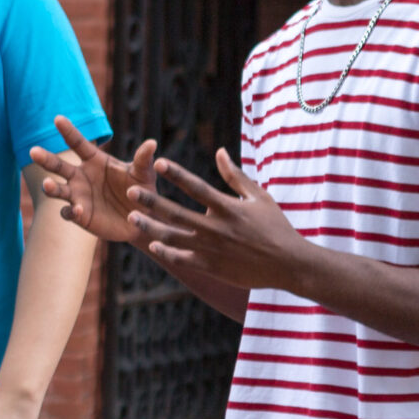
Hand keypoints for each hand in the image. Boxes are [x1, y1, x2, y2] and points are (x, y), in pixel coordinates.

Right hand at [30, 122, 153, 241]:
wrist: (141, 219)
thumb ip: (143, 160)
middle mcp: (81, 177)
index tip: (58, 119)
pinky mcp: (80, 215)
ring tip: (48, 185)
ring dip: (51, 187)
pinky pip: (69, 213)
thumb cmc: (142, 191)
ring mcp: (78, 196)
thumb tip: (152, 143)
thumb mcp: (144, 174)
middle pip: (59, 166)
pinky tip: (76, 210)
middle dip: (46, 159)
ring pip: (58, 189)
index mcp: (95, 161)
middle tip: (33, 151)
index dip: (68, 131)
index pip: (78, 143)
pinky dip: (70, 211)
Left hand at [129, 149, 313, 292]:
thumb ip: (235, 175)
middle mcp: (216, 228)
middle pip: (176, 213)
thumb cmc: (274, 226)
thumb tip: (219, 151)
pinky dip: (166, 252)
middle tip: (130, 191)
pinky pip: (182, 259)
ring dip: (150, 227)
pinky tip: (153, 244)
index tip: (158, 163)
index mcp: (228, 208)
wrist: (287, 264)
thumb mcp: (258, 197)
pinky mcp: (211, 267)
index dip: (176, 174)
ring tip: (132, 217)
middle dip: (151, 201)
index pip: (196, 187)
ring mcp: (211, 249)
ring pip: (173, 238)